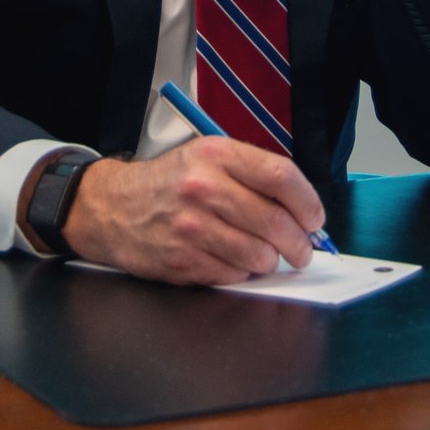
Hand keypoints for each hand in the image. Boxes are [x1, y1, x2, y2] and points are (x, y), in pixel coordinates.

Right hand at [62, 137, 326, 284]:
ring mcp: (192, 226)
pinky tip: (232, 259)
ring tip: (264, 254)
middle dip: (299, 243)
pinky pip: (233, 275)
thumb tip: (301, 209)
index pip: (281, 176)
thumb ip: (253, 175)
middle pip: (276, 222)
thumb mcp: (208, 157)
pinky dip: (242, 273)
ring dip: (270, 261)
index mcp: (217, 154)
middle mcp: (204, 187)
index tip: (315, 218)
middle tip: (302, 250)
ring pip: (259, 255)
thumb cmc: (170, 183)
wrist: (114, 206)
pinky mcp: (182, 259)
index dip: (308, 202)